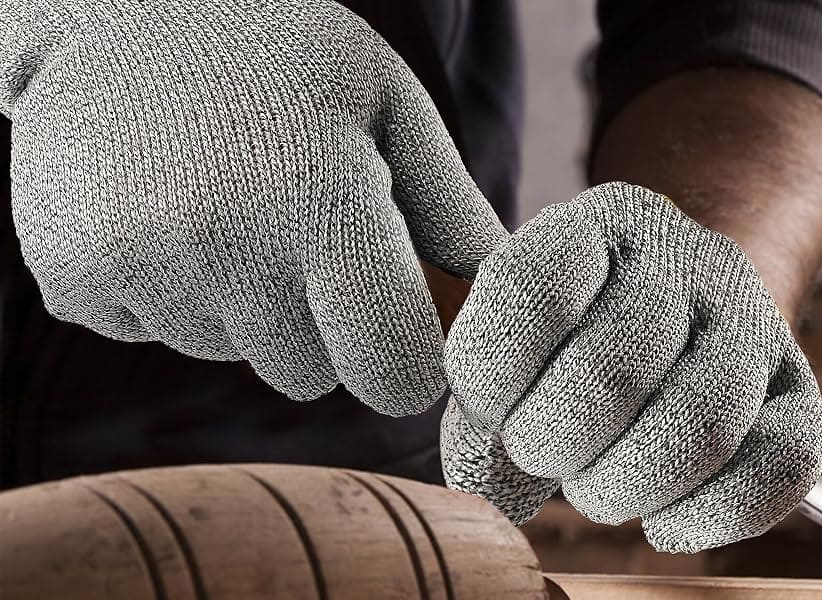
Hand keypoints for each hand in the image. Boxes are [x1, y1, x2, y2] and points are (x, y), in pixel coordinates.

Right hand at [0, 0, 504, 413]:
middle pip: (308, 376)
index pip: (392, 375)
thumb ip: (453, 216)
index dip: (403, 359)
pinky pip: (148, 332)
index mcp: (323, 204)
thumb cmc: (284, 55)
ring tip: (224, 202)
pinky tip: (161, 209)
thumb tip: (504, 315)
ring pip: (227, 353)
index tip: (395, 320)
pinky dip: (162, 291)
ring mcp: (134, 264)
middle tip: (294, 227)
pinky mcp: (67, 276)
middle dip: (318, 325)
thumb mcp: (388, 107)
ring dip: (239, 305)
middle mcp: (222, 246)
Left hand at [441, 182, 821, 552]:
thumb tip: (487, 479)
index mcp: (602, 220)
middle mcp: (688, 257)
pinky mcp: (799, 391)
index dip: (488, 378)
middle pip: (610, 372)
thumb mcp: (518, 335)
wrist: (684, 311)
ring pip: (700, 425)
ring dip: (626, 486)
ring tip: (598, 488)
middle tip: (543, 456)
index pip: (529, 289)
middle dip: (554, 444)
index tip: (489, 409)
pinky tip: (666, 521)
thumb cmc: (575, 337)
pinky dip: (709, 515)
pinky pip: (780, 466)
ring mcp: (754, 321)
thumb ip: (485, 400)